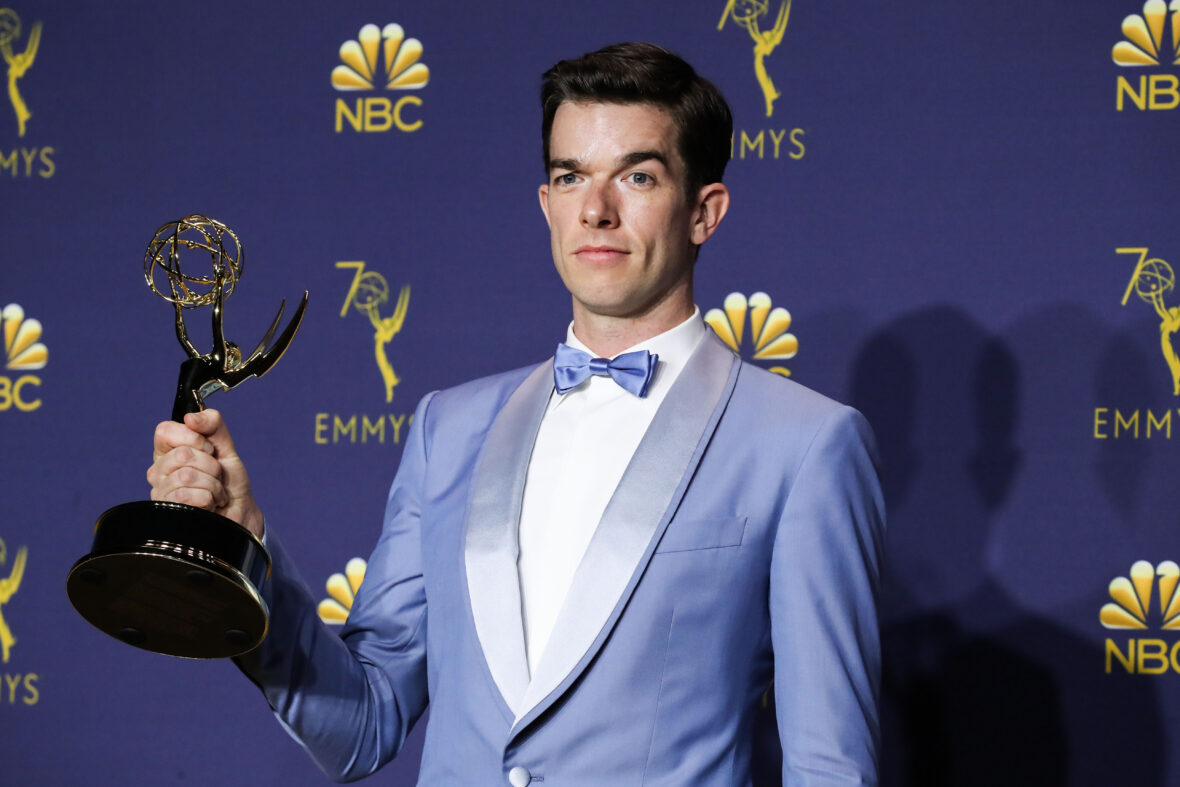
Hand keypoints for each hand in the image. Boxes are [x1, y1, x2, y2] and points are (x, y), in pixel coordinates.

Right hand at [147, 409, 263, 538]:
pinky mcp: (170, 511)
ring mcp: (161, 493)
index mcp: (168, 452)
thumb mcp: (226, 448)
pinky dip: (210, 498)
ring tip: (215, 491)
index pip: (164, 431)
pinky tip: (210, 504)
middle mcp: (159, 471)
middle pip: (181, 454)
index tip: (209, 448)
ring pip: (186, 476)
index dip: (192, 437)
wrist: (240, 512)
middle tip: (216, 475)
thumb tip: (190, 417)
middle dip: (211, 464)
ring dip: (213, 483)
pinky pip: (190, 495)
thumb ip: (212, 425)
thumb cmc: (230, 482)